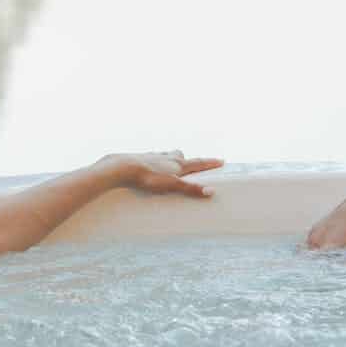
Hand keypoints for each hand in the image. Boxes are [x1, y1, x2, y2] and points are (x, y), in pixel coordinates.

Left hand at [103, 150, 222, 197]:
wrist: (124, 167)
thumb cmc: (148, 177)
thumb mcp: (171, 185)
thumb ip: (190, 189)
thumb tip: (211, 191)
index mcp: (177, 164)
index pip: (198, 163)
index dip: (210, 163)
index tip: (221, 160)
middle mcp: (167, 157)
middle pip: (182, 156)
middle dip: (189, 160)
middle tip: (194, 164)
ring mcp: (154, 156)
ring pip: (167, 155)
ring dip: (172, 158)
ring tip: (173, 163)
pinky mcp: (142, 158)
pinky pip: (153, 158)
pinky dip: (157, 161)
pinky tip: (152, 165)